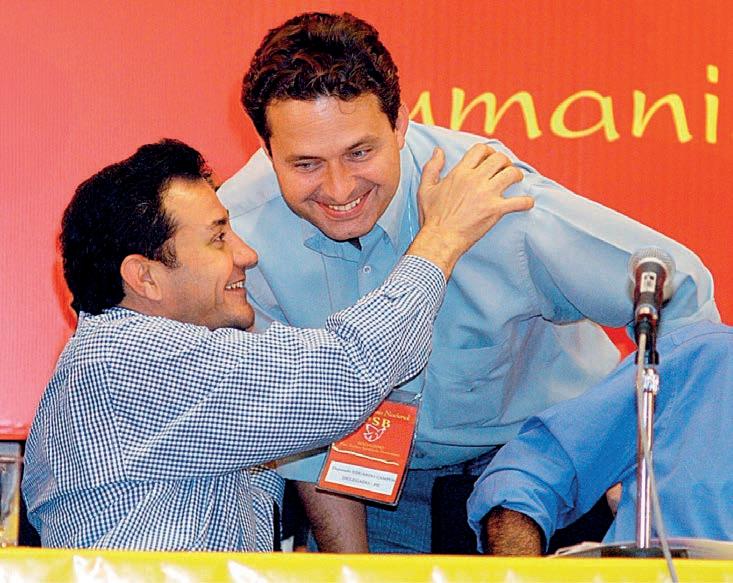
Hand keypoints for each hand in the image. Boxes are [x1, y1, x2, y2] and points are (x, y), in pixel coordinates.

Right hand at [408, 144, 532, 277]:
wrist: (440, 239)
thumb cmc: (432, 217)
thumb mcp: (425, 189)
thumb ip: (432, 168)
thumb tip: (438, 151)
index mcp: (460, 173)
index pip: (480, 150)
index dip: (488, 152)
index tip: (489, 160)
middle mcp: (475, 180)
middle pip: (499, 158)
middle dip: (505, 162)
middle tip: (505, 170)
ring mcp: (487, 194)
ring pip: (512, 174)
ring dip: (517, 175)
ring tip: (515, 181)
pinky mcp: (495, 210)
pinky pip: (519, 202)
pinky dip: (526, 202)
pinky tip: (526, 204)